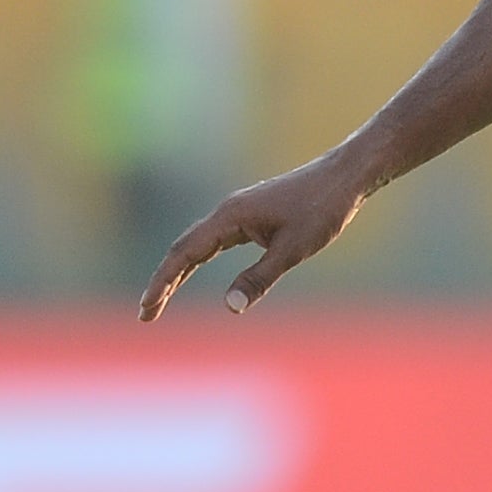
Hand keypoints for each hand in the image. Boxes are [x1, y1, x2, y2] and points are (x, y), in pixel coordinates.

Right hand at [140, 147, 372, 319]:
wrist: (345, 177)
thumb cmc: (322, 209)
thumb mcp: (292, 250)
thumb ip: (259, 278)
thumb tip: (229, 307)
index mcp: (230, 217)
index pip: (184, 254)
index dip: (163, 283)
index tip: (148, 308)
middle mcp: (227, 212)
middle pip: (183, 250)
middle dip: (163, 282)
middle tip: (146, 314)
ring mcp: (238, 213)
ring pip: (197, 245)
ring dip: (177, 272)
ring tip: (161, 301)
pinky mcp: (251, 217)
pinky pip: (215, 242)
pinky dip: (198, 260)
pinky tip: (191, 273)